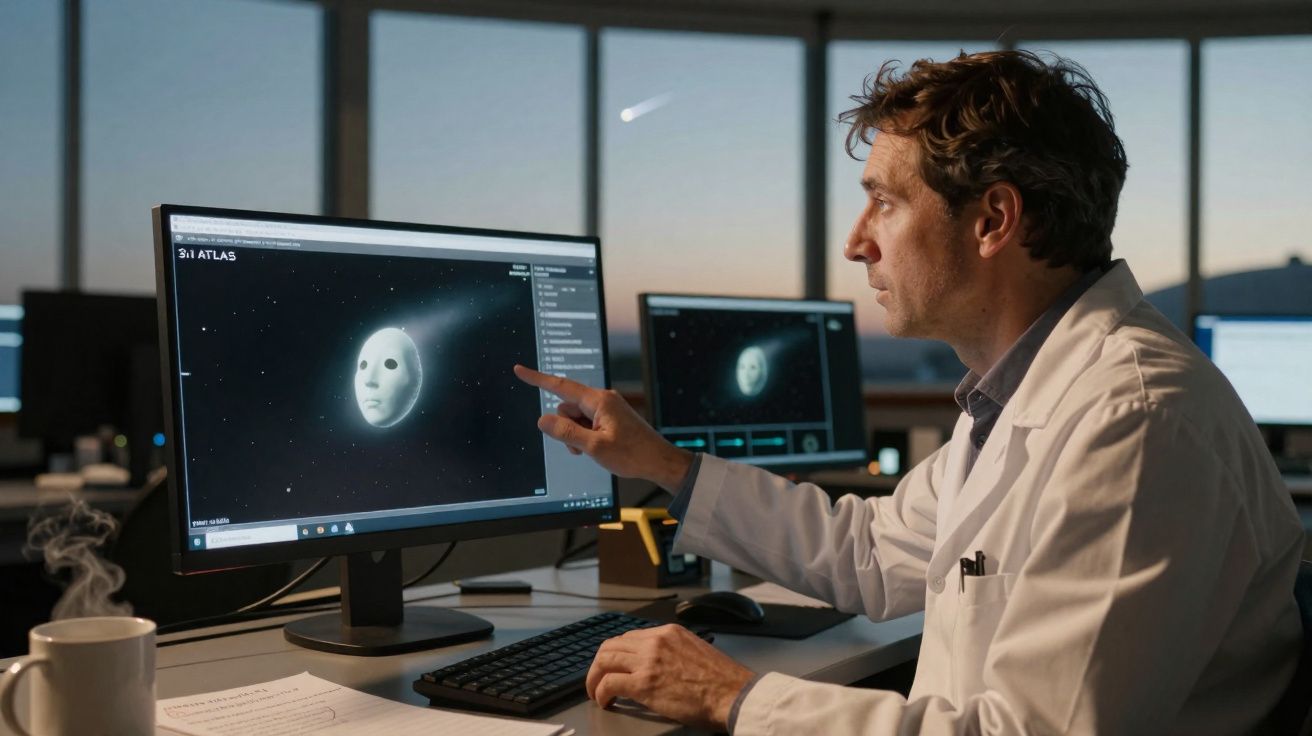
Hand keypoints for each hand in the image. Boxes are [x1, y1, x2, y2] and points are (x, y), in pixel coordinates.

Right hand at [513, 365, 692, 490]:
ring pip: (575, 419)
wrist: (658, 462)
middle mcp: (603, 400)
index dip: (537, 379)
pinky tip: (597, 449)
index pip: (561, 386)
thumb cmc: (633, 454)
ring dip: (575, 435)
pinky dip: (585, 436)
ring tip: (593, 451)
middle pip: (567, 408)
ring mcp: (607, 409)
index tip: (520, 371)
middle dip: (565, 428)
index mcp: (599, 401)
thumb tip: (542, 420)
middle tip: (581, 448)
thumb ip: (566, 432)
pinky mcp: (610, 419)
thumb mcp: (594, 447)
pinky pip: (586, 424)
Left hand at [585, 624, 755, 730]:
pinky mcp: (644, 683)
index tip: (613, 666)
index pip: (629, 637)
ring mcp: (648, 660)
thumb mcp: (695, 650)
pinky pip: (609, 683)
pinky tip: (605, 702)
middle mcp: (655, 641)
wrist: (732, 694)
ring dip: (595, 677)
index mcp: (668, 632)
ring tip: (596, 692)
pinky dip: (601, 693)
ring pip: (604, 660)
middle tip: (597, 679)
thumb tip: (656, 665)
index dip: (616, 654)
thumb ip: (672, 652)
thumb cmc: (721, 680)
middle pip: (611, 645)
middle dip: (599, 664)